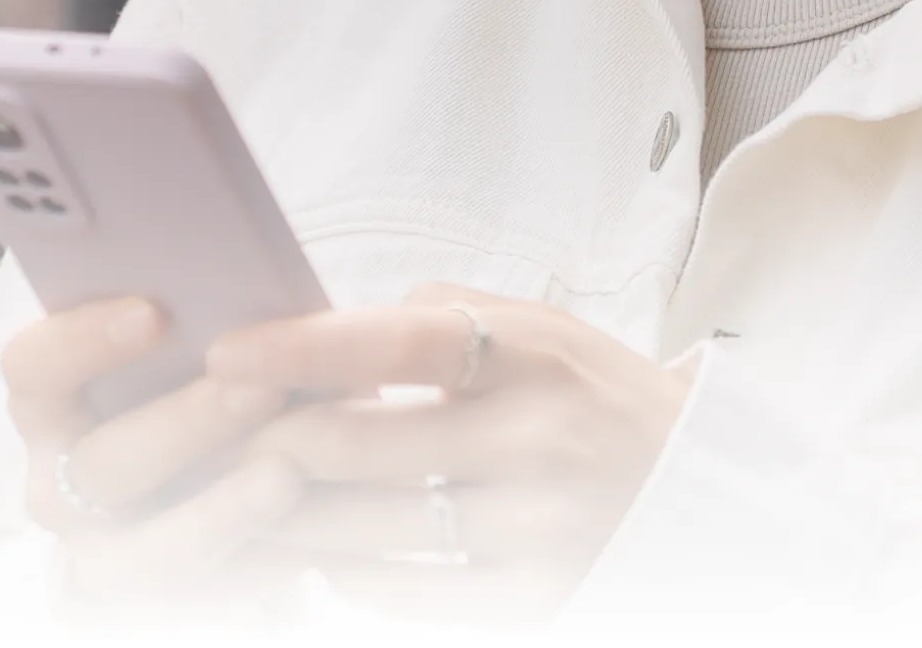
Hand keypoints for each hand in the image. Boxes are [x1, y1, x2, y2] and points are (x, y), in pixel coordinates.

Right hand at [0, 296, 304, 610]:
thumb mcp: (193, 343)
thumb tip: (253, 286)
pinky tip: (312, 538)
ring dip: (218, 509)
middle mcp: (58, 482)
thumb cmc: (204, 382)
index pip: (31, 366)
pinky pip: (200, 597)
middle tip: (262, 384)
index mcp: (48, 400)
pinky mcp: (151, 604)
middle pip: (99, 462)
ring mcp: (99, 552)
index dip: (82, 339)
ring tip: (288, 474)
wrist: (216, 481)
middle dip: (184, 423)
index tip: (154, 311)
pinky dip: (256, 565)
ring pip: (143, 547)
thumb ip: (200, 319)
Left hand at [209, 283, 689, 623]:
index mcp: (535, 355)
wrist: (709, 490)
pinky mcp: (538, 598)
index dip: (301, 346)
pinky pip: (408, 596)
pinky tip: (321, 556)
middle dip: (266, 442)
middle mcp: (537, 439)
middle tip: (212, 438)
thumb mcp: (545, 331)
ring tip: (240, 499)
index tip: (226, 353)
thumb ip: (442, 322)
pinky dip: (349, 576)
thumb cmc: (601, 399)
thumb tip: (322, 330)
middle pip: (358, 445)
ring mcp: (538, 529)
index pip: (400, 341)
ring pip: (367, 528)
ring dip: (287, 516)